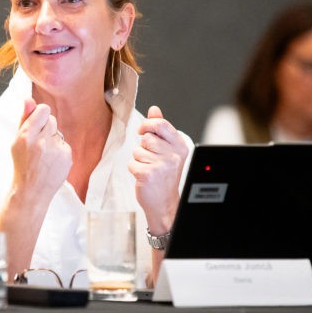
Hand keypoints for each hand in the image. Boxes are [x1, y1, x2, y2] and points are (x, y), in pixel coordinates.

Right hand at [9, 98, 72, 209]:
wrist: (32, 190)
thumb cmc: (22, 164)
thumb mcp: (17, 141)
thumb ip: (24, 118)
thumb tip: (29, 98)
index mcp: (26, 136)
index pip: (43, 110)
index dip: (40, 115)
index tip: (37, 123)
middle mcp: (42, 142)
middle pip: (51, 119)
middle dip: (46, 127)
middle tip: (38, 142)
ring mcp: (56, 150)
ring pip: (58, 132)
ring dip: (52, 139)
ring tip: (44, 154)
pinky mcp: (67, 157)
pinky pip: (65, 144)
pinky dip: (59, 150)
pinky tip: (51, 161)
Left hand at [129, 105, 188, 236]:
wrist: (165, 203)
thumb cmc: (164, 175)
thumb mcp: (167, 150)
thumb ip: (160, 129)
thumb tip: (154, 109)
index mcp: (180, 146)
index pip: (161, 124)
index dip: (148, 125)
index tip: (143, 132)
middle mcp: (173, 155)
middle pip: (146, 138)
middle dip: (144, 147)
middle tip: (152, 160)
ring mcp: (162, 165)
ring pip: (137, 151)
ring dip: (139, 160)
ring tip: (149, 169)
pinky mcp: (148, 174)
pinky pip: (132, 163)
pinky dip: (134, 170)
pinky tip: (145, 177)